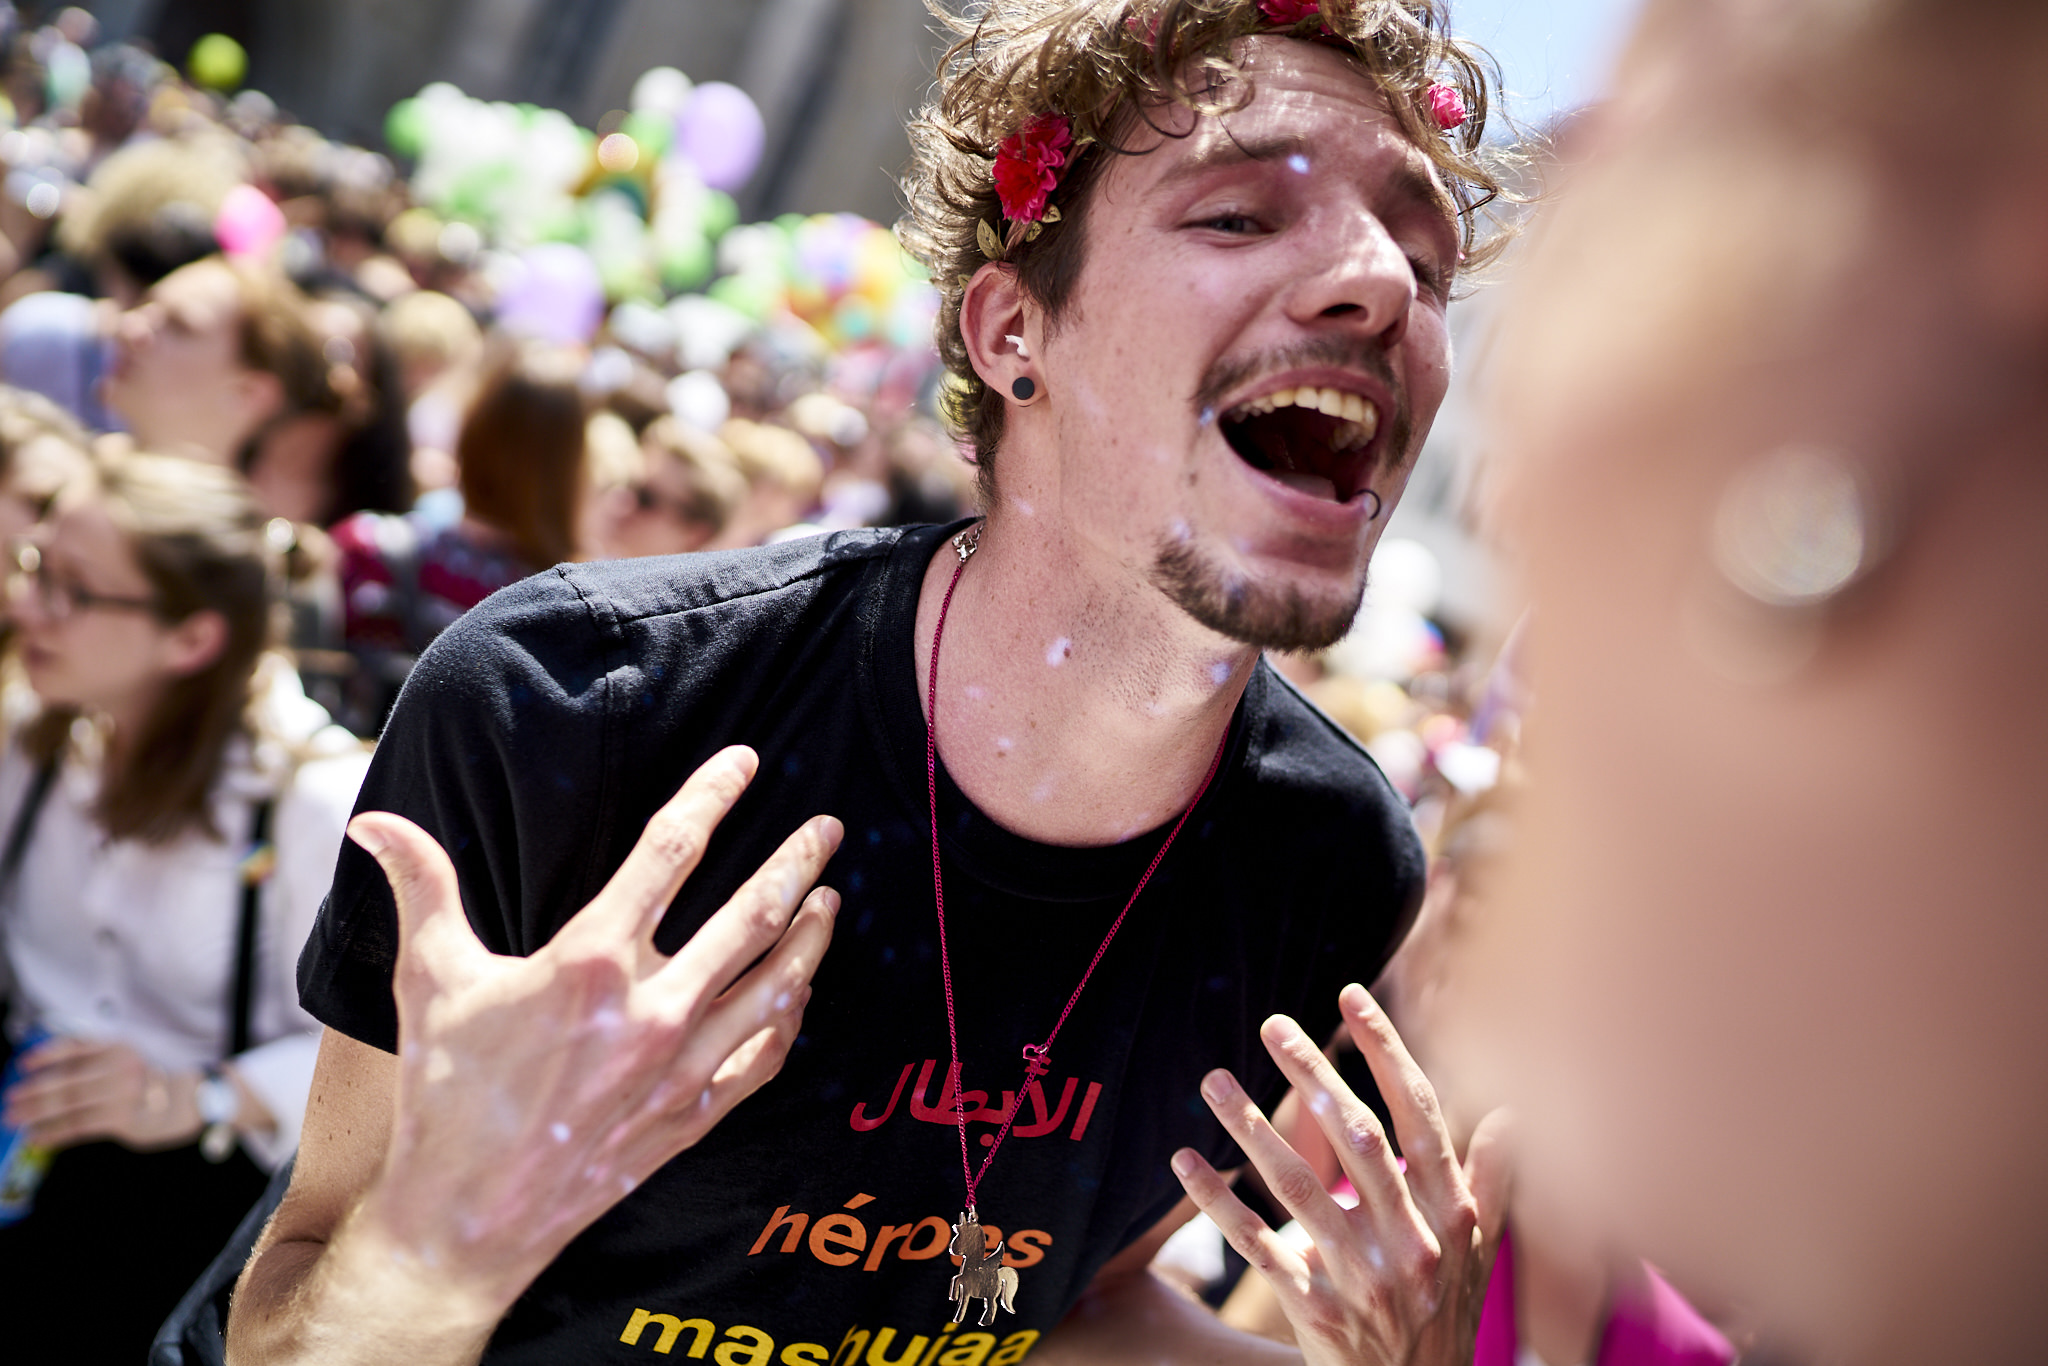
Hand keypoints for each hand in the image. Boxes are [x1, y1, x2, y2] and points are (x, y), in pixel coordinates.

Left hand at [2, 1037, 202, 1150]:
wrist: (190, 1101)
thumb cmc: (154, 1083)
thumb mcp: (129, 1060)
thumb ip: (96, 1062)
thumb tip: (51, 1073)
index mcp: (119, 1047)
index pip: (76, 1047)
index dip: (47, 1055)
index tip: (24, 1064)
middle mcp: (119, 1066)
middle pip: (66, 1080)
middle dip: (33, 1092)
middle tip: (11, 1101)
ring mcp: (121, 1092)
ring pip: (69, 1104)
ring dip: (37, 1114)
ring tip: (16, 1120)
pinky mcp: (122, 1118)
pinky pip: (79, 1125)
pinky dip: (55, 1132)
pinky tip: (39, 1137)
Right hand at [344, 745, 841, 1315]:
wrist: (463, 1224)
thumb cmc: (444, 1094)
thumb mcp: (430, 979)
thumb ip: (421, 887)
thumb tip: (374, 822)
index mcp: (590, 962)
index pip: (670, 852)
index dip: (713, 796)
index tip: (746, 763)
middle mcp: (651, 1010)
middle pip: (752, 914)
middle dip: (797, 861)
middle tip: (830, 827)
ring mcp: (680, 1068)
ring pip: (776, 985)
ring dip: (813, 937)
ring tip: (832, 898)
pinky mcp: (693, 1117)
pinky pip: (766, 1056)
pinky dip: (791, 1017)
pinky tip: (799, 992)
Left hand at [1170, 984, 1510, 1365]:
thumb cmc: (1444, 1319)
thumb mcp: (1480, 1255)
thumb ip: (1490, 1181)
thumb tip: (1512, 1110)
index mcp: (1452, 1214)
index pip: (1419, 1114)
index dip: (1385, 1051)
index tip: (1350, 996)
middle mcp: (1412, 1239)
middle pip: (1357, 1136)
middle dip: (1314, 1072)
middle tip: (1271, 1024)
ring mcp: (1362, 1275)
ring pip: (1299, 1186)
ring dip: (1250, 1128)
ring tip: (1212, 1080)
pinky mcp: (1315, 1308)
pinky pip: (1257, 1244)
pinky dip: (1218, 1202)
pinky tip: (1185, 1161)